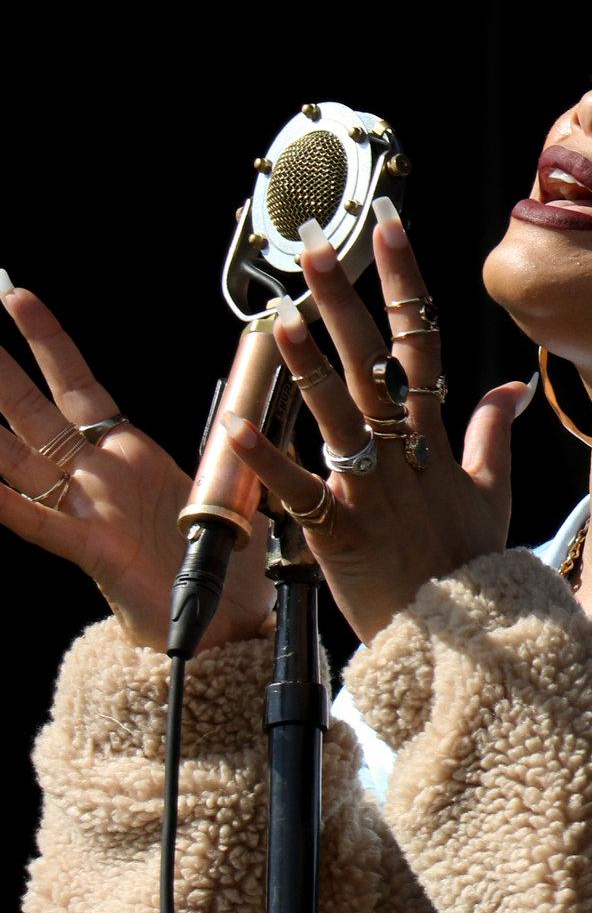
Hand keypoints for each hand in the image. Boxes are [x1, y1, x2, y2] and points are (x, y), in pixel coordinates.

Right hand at [2, 281, 276, 652]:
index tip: (16, 296)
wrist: (230, 616)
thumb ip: (230, 444)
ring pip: (17, 459)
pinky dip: (8, 504)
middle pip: (32, 411)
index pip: (77, 383)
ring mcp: (87, 509)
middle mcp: (96, 474)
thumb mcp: (230, 482)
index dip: (47, 340)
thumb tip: (246, 409)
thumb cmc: (225, 555)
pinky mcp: (92, 549)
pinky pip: (41, 523)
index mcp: (127, 451)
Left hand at [215, 198, 535, 644]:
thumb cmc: (472, 563)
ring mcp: (374, 490)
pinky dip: (268, 460)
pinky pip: (300, 491)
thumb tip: (510, 383)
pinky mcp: (341, 532)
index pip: (421, 342)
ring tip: (282, 318)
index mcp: (437, 436)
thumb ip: (490, 431)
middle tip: (317, 248)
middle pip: (373, 362)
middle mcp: (405, 452)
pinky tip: (235, 426)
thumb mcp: (492, 490)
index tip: (388, 232)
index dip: (404, 283)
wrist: (469, 635)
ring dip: (309, 367)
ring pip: (339, 416)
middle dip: (346, 300)